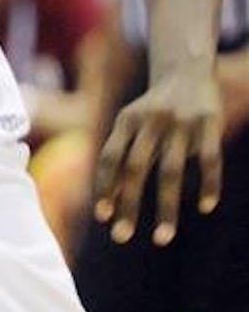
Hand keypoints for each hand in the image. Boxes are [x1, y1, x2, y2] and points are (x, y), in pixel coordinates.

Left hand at [94, 72, 222, 244]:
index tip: (102, 217)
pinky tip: (205, 206)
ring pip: (171, 172)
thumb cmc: (151, 112)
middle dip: (128, 205)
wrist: (187, 72)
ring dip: (165, 208)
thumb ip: (119, 158)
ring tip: (161, 239)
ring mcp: (182, 123)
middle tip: (121, 237)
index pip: (110, 158)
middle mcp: (151, 121)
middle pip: (136, 169)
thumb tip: (108, 201)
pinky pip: (210, 159)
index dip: (105, 187)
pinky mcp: (210, 124)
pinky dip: (209, 184)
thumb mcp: (130, 126)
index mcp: (126, 120)